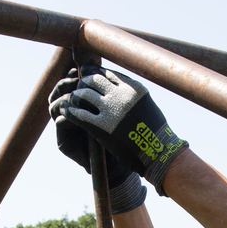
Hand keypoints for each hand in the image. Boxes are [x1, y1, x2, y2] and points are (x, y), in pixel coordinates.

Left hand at [53, 65, 188, 194]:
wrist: (159, 154)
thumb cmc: (155, 133)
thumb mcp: (147, 105)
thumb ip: (132, 96)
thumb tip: (120, 88)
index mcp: (133, 88)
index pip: (108, 74)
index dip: (96, 74)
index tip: (89, 76)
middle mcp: (121, 95)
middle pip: (93, 80)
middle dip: (84, 83)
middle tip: (78, 87)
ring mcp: (111, 110)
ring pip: (84, 94)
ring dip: (75, 96)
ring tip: (71, 99)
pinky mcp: (102, 127)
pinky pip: (79, 114)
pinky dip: (70, 111)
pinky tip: (66, 111)